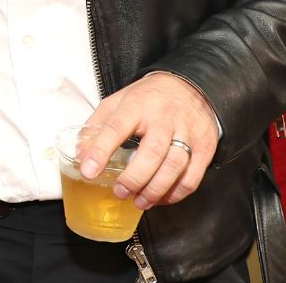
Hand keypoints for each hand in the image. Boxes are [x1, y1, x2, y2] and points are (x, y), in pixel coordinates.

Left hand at [76, 73, 218, 209]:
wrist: (190, 84)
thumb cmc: (148, 99)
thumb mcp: (118, 102)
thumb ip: (97, 126)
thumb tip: (80, 154)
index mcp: (137, 105)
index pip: (116, 127)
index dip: (101, 150)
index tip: (88, 171)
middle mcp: (165, 117)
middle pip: (152, 152)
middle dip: (135, 178)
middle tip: (120, 192)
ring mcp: (188, 131)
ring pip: (175, 166)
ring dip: (156, 190)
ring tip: (140, 201)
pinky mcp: (206, 145)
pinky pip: (193, 176)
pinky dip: (177, 193)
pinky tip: (161, 198)